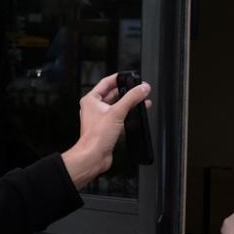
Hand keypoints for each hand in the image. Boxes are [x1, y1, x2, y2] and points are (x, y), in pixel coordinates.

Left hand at [61, 73, 150, 188]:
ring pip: (117, 107)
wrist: (93, 156)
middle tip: (139, 90)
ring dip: (129, 104)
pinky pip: (120, 118)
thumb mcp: (117, 112)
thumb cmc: (95, 137)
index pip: (106, 82)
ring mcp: (101, 119)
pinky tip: (137, 116)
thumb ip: (131, 98)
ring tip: (142, 101)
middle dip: (127, 92)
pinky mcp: (107, 129)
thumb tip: (142, 88)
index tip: (130, 77)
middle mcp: (94, 108)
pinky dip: (128, 116)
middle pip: (113, 95)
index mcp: (91, 100)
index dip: (119, 78)